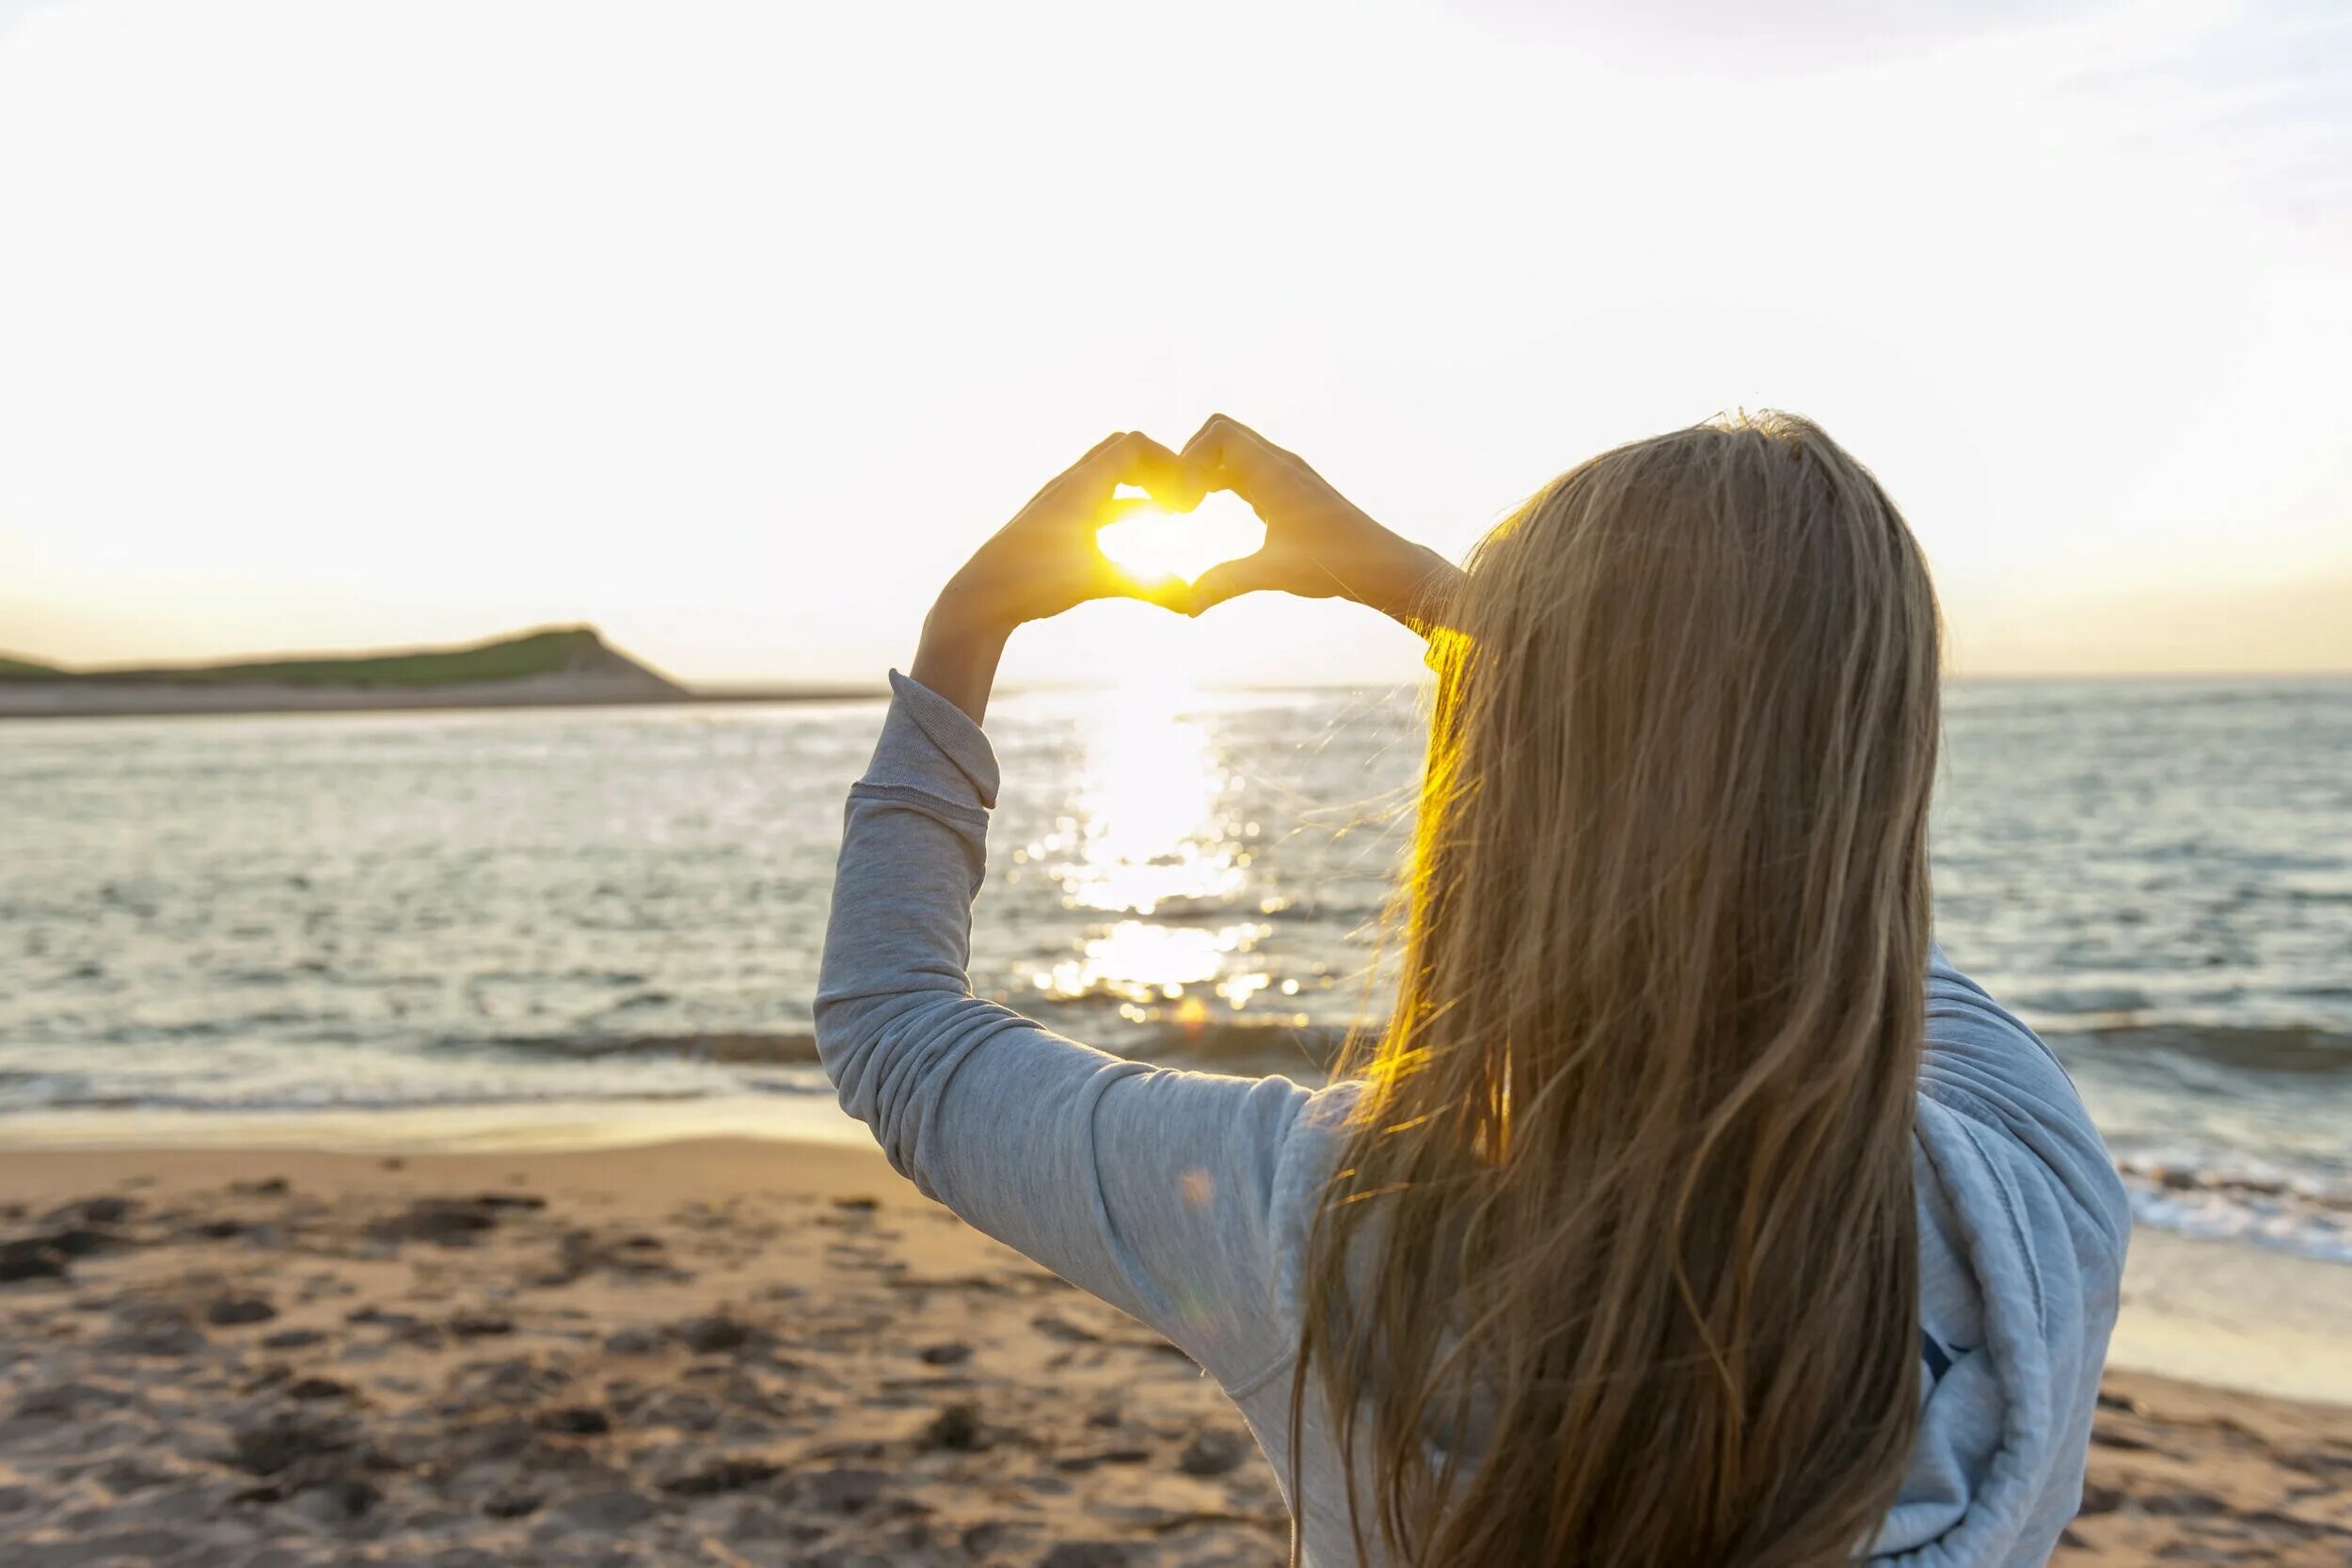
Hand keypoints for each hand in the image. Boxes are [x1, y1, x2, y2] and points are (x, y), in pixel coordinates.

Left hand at [913, 430, 1199, 721]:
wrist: (983, 594)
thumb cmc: (1034, 581)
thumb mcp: (1096, 580)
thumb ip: (1146, 586)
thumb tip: (1190, 601)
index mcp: (1081, 485)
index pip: (1132, 445)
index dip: (1166, 461)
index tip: (1187, 492)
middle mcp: (1070, 484)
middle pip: (1121, 450)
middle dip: (1156, 467)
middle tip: (1182, 496)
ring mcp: (1061, 500)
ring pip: (1109, 475)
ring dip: (1140, 485)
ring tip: (1170, 511)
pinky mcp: (1056, 520)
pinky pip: (1098, 499)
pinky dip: (1124, 506)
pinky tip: (1143, 529)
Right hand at [1178, 414, 1461, 629]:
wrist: (1381, 564)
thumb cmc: (1336, 563)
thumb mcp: (1275, 573)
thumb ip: (1226, 582)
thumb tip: (1186, 604)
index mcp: (1276, 472)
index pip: (1219, 433)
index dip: (1189, 458)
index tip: (1183, 502)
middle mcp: (1280, 463)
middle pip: (1221, 433)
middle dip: (1190, 459)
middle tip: (1178, 500)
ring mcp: (1284, 473)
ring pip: (1232, 451)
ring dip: (1204, 469)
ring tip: (1186, 506)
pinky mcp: (1287, 489)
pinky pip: (1245, 469)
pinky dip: (1221, 480)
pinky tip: (1208, 509)